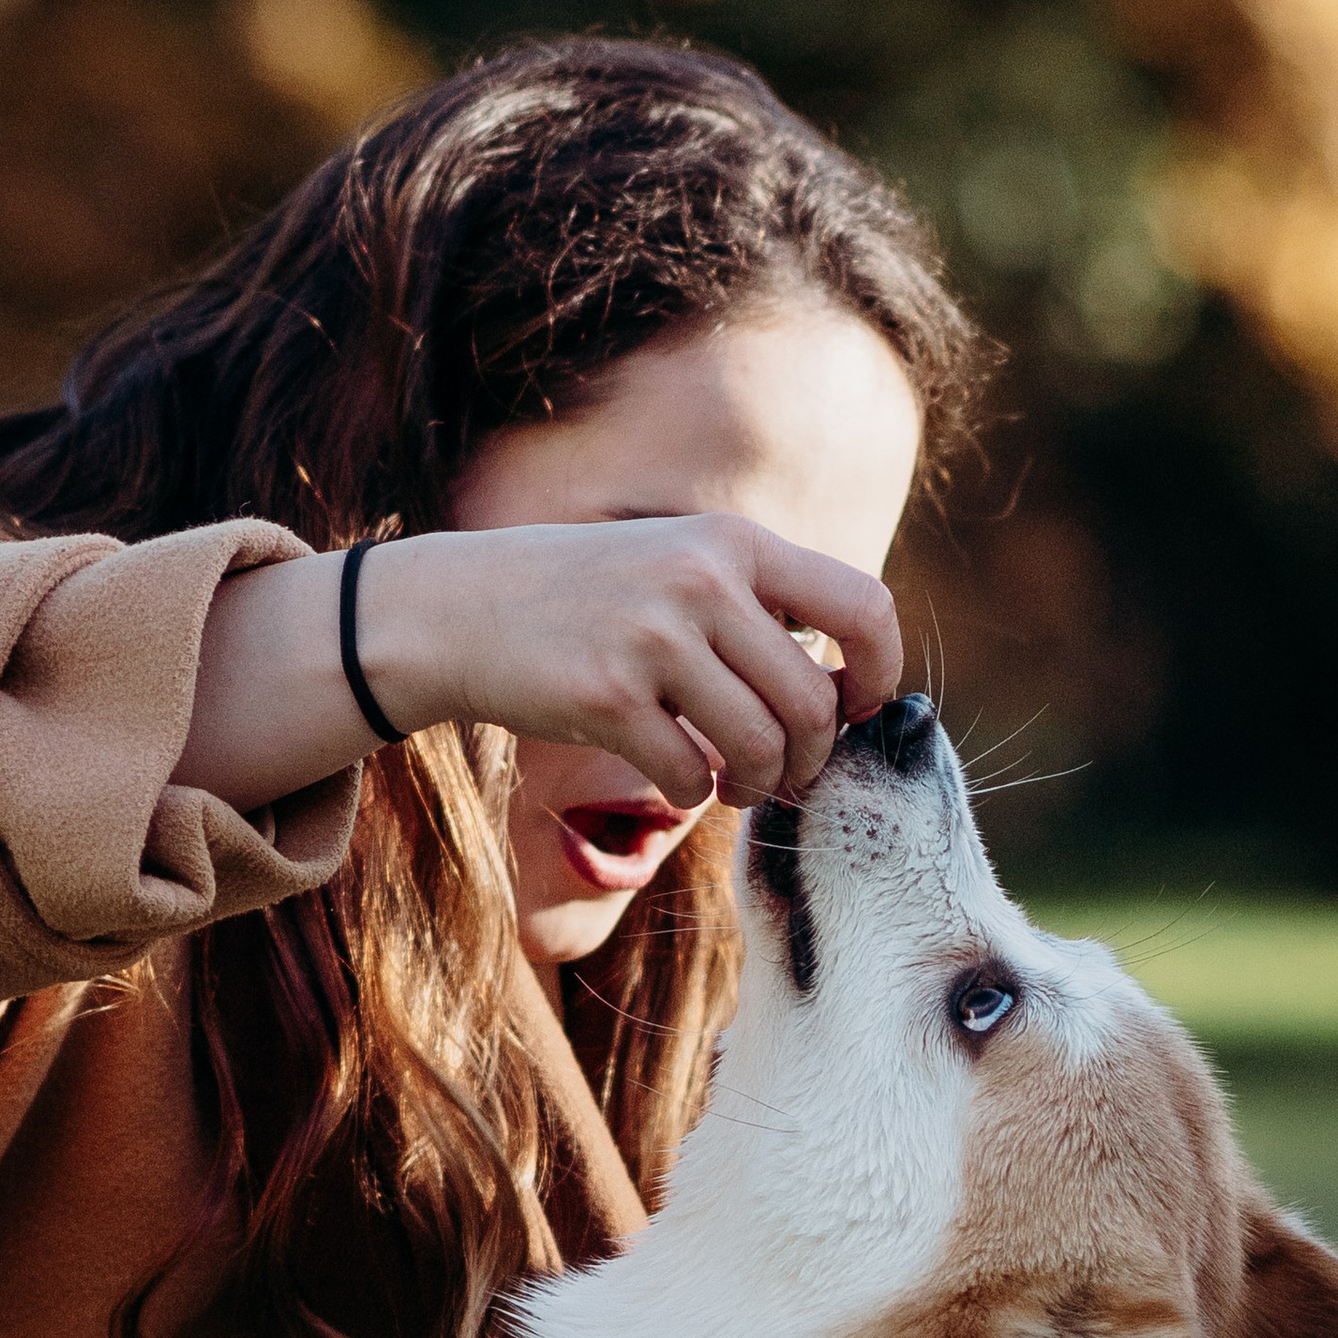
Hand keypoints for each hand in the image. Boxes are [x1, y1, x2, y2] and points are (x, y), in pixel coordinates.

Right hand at [177, 518, 901, 817]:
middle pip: (814, 704)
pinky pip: (690, 776)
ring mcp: (653, 635)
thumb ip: (758, 607)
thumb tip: (846, 689)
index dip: (878, 677)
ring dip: (755, 786)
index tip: (852, 713)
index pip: (865, 608)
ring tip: (732, 784)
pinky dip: (692, 794)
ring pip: (761, 748)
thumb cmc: (586, 602)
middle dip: (807, 760)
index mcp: (735, 543)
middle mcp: (703, 579)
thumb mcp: (678, 566)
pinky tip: (675, 777)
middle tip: (779, 776)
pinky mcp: (607, 694)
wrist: (459, 609)